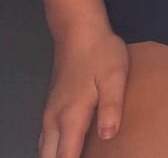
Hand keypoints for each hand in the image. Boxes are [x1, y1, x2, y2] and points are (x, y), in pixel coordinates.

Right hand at [39, 25, 128, 157]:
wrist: (79, 31)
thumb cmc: (100, 53)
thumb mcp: (114, 77)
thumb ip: (111, 107)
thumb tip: (107, 136)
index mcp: (70, 117)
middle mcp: (54, 120)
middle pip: (50, 157)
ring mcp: (50, 113)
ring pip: (46, 149)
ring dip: (59, 156)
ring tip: (82, 152)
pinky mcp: (52, 106)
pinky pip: (47, 138)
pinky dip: (56, 148)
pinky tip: (73, 145)